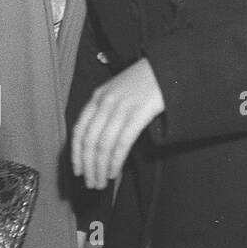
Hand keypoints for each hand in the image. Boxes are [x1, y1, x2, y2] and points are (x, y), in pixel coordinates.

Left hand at [72, 57, 165, 190]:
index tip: (77, 171)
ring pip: (103, 145)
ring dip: (100, 168)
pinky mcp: (139, 112)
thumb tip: (100, 137)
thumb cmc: (148, 78)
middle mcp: (106, 101)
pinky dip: (115, 161)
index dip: (76, 154)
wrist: (170, 63)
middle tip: (90, 183)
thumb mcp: (120, 88)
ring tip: (101, 182)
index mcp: (98, 96)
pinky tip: (114, 171)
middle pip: (89, 141)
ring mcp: (122, 106)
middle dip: (87, 166)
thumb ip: (107, 107)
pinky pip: (121, 142)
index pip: (79, 130)